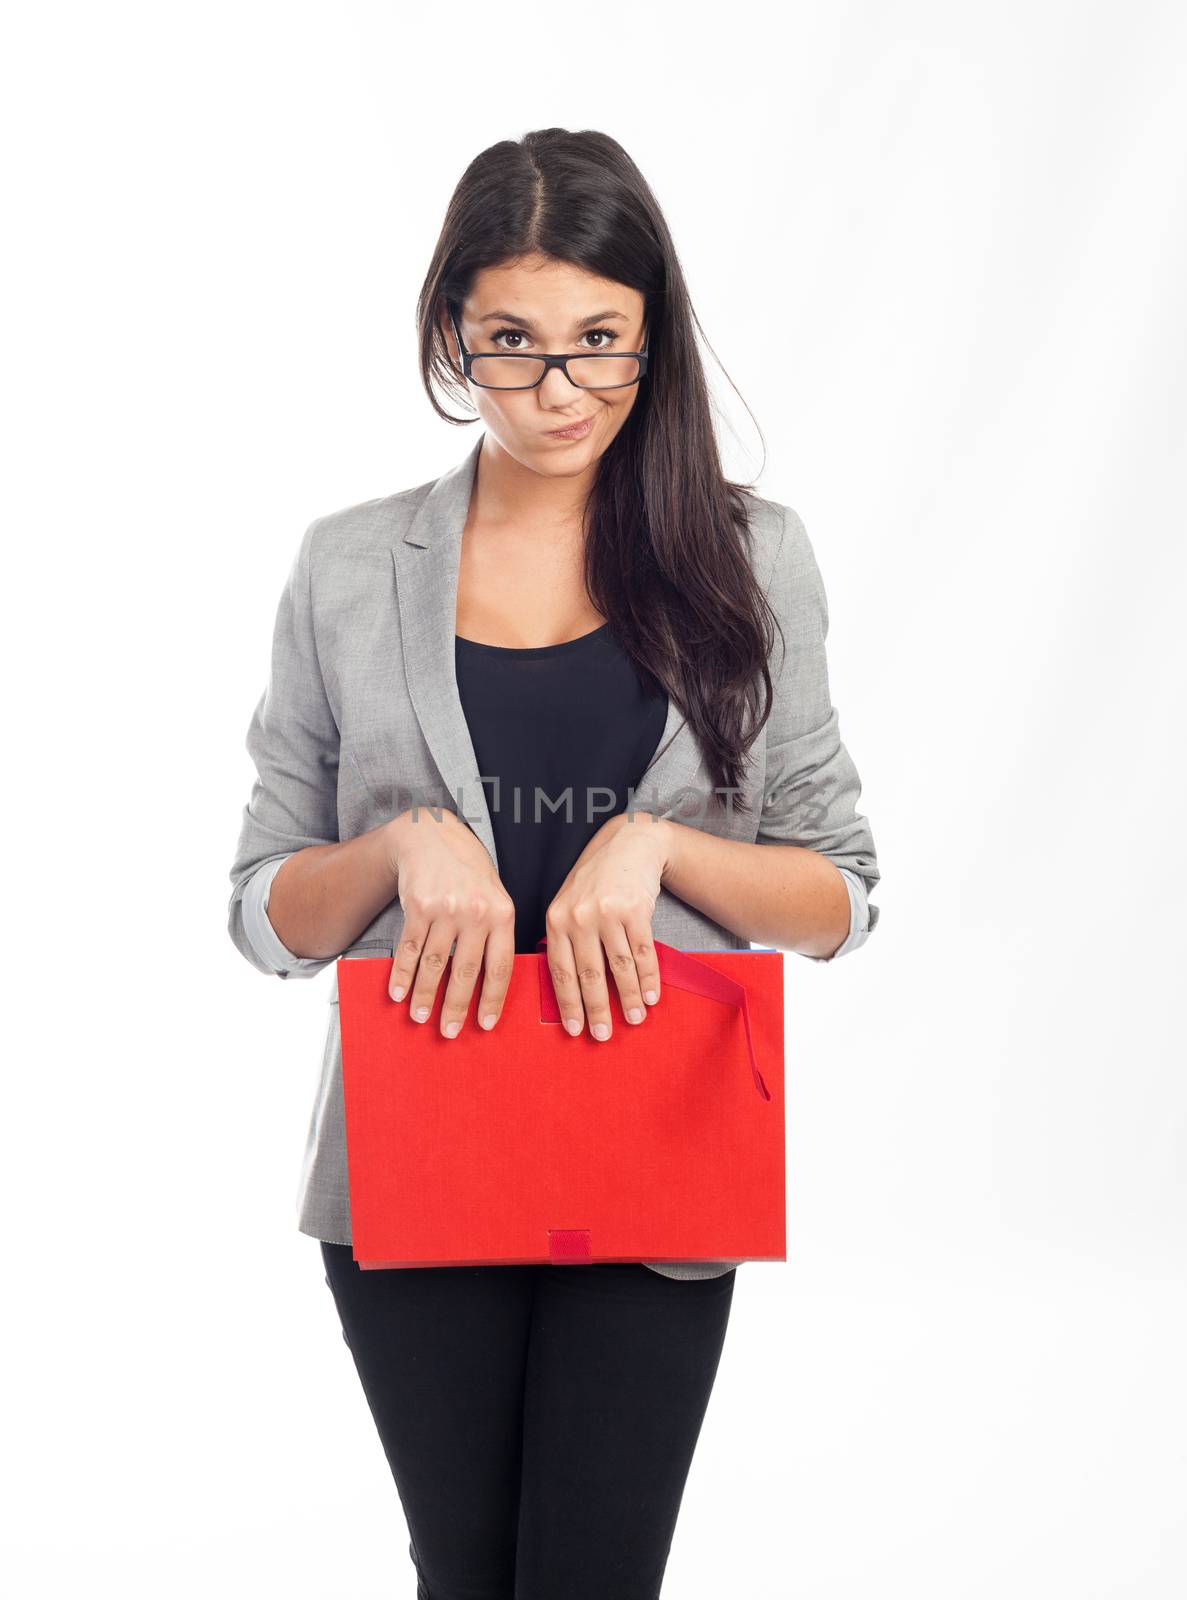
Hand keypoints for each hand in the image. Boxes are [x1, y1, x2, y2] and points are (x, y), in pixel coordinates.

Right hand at [383, 808, 515, 1037]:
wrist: (433, 836)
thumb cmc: (468, 872)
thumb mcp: (495, 896)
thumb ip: (496, 933)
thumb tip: (490, 983)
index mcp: (503, 914)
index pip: (500, 967)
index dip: (493, 999)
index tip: (486, 1024)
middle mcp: (476, 912)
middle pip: (466, 972)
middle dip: (456, 1007)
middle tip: (449, 1032)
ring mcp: (446, 908)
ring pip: (434, 964)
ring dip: (425, 995)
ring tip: (420, 1017)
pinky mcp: (418, 906)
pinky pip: (410, 948)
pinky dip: (402, 974)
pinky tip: (398, 992)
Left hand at [542, 810, 673, 1041]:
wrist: (628, 845)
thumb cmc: (596, 881)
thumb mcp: (569, 904)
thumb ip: (566, 939)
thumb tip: (569, 989)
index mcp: (556, 919)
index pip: (560, 970)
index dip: (568, 1003)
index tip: (575, 1029)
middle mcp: (578, 917)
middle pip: (589, 974)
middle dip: (598, 1009)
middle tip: (604, 1034)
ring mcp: (607, 913)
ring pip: (619, 967)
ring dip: (629, 998)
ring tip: (635, 1019)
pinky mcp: (635, 910)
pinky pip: (643, 953)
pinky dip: (648, 978)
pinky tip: (651, 996)